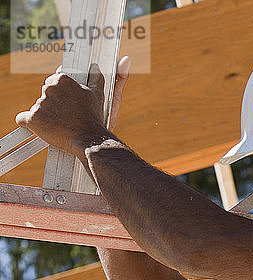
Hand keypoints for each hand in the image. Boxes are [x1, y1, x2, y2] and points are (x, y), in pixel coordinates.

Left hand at [15, 56, 129, 157]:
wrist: (91, 142)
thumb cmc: (98, 120)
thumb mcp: (106, 97)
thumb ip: (113, 77)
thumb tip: (124, 60)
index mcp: (63, 80)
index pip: (57, 81)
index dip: (65, 94)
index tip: (70, 104)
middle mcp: (49, 89)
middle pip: (46, 94)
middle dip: (55, 103)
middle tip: (69, 115)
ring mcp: (39, 104)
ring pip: (38, 107)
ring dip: (47, 115)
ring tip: (62, 125)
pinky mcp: (32, 119)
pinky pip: (24, 119)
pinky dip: (32, 125)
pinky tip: (46, 129)